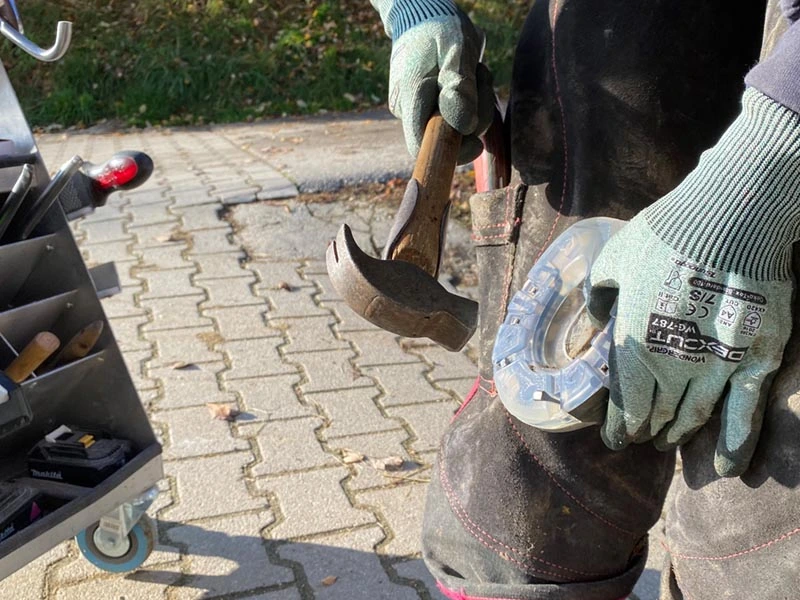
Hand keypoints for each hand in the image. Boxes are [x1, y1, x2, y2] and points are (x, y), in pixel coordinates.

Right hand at [371, 0, 494, 163]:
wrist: (426, 14)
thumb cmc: (439, 27)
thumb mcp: (456, 49)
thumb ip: (460, 87)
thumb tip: (463, 127)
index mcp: (410, 96)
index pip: (420, 146)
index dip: (448, 152)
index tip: (476, 142)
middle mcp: (409, 109)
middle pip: (445, 138)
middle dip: (473, 117)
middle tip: (482, 80)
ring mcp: (419, 108)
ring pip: (455, 126)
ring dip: (477, 104)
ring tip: (476, 71)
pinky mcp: (431, 105)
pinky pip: (456, 115)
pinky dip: (471, 101)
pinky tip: (471, 78)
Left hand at [586, 88, 799, 476]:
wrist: (730, 218)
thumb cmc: (662, 237)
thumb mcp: (611, 264)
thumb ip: (596, 303)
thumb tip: (586, 330)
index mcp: (635, 347)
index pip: (623, 407)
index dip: (617, 428)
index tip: (613, 437)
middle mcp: (674, 367)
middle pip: (656, 416)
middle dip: (644, 430)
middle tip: (639, 436)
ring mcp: (718, 367)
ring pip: (694, 418)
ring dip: (677, 434)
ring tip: (667, 442)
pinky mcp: (755, 359)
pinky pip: (746, 413)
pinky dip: (736, 444)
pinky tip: (729, 467)